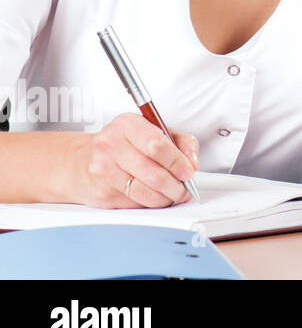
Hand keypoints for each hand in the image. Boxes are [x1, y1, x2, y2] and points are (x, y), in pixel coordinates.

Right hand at [68, 112, 199, 207]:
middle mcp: (110, 145)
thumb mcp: (154, 130)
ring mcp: (103, 170)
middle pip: (153, 173)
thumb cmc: (123, 144)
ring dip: (166, 197)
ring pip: (145, 192)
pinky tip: (155, 196)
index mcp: (127, 124)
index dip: (178, 162)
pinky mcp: (101, 192)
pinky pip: (135, 203)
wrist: (81, 161)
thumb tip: (192, 163)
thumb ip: (181, 141)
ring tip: (174, 194)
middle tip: (185, 188)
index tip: (188, 171)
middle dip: (176, 185)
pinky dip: (151, 203)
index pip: (157, 145)